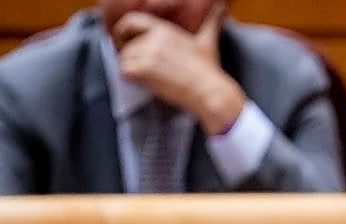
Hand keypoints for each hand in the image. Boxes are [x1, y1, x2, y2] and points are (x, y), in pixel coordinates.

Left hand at [113, 5, 244, 133]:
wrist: (209, 92)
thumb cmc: (209, 71)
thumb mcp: (208, 41)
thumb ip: (211, 22)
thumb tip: (222, 7)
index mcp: (164, 29)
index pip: (131, 20)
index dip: (124, 30)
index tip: (126, 41)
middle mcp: (154, 38)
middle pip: (127, 44)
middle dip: (127, 54)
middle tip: (135, 64)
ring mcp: (148, 54)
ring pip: (124, 60)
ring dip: (132, 70)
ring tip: (150, 78)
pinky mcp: (144, 70)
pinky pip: (125, 72)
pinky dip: (132, 79)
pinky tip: (148, 84)